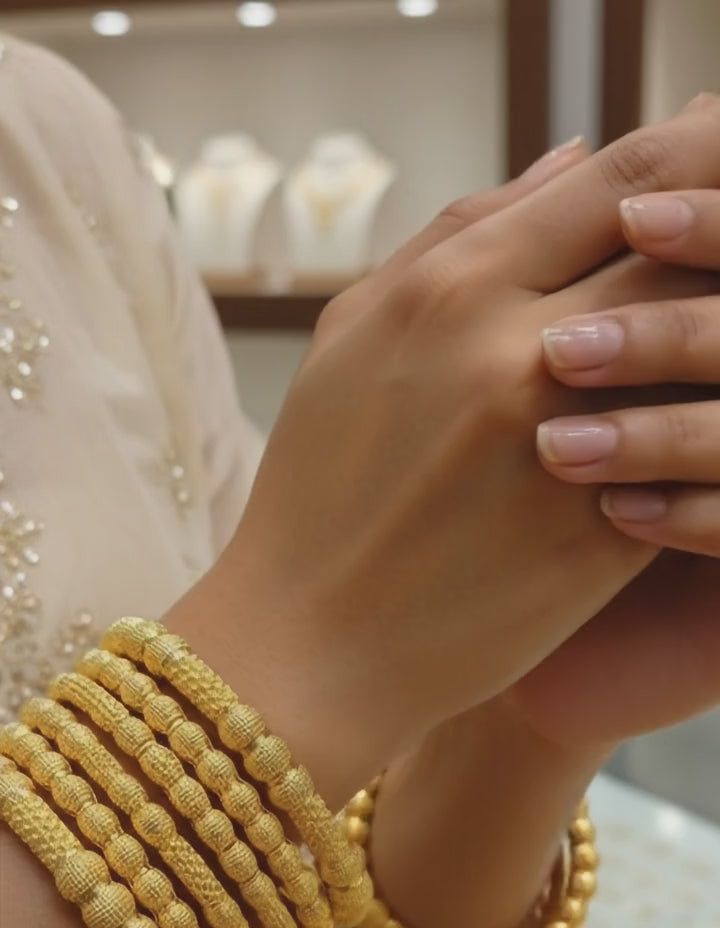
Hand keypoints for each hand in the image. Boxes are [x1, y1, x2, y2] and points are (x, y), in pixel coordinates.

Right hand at [224, 99, 719, 804]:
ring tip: (711, 348)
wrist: (311, 643)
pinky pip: (693, 463)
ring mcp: (566, 450)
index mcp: (452, 289)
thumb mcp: (357, 332)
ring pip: (703, 356)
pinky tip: (702, 433)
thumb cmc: (321, 484)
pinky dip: (707, 436)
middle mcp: (516, 354)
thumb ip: (462, 234)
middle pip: (686, 258)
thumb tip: (575, 158)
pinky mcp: (599, 540)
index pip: (626, 180)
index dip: (699, 156)